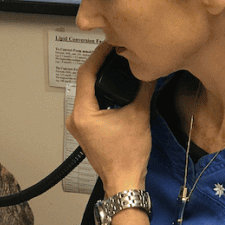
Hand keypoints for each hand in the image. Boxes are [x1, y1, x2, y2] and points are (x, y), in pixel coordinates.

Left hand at [66, 45, 155, 193]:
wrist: (125, 181)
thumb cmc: (128, 155)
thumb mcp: (139, 115)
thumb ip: (143, 88)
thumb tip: (149, 70)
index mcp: (83, 113)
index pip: (86, 73)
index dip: (98, 55)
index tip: (110, 44)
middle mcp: (75, 118)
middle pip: (85, 81)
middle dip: (100, 65)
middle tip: (115, 51)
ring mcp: (78, 125)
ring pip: (87, 93)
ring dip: (101, 79)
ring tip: (116, 65)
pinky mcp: (85, 129)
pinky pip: (90, 104)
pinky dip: (101, 93)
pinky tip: (113, 87)